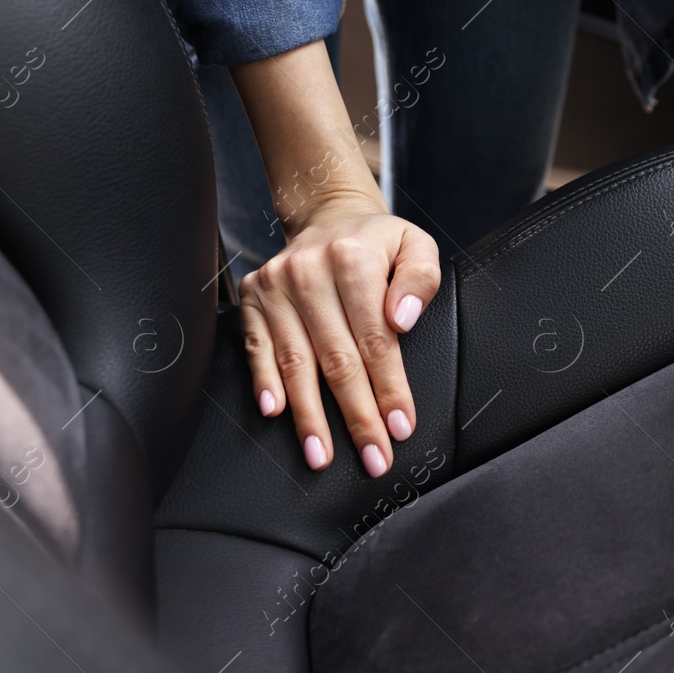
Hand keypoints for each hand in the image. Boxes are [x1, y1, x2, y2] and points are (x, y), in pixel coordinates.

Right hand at [229, 40, 440, 475]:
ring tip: (322, 454)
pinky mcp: (252, 298)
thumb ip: (420, 280)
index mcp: (355, 258)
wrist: (330, 217)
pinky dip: (265, 382)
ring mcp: (276, 285)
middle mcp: (310, 271)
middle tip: (372, 457)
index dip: (389, 387)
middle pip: (337, 358)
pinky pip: (258, 348)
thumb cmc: (379, 243)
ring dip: (310, 415)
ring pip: (296, 362)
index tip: (400, 426)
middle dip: (356, 415)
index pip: (376, 338)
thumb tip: (403, 318)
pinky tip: (276, 413)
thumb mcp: (416, 246)